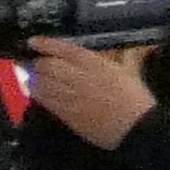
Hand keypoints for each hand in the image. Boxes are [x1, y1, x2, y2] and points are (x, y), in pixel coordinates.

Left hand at [22, 37, 156, 147]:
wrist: (136, 128)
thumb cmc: (136, 99)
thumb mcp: (131, 71)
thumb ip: (124, 56)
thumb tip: (125, 48)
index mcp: (95, 64)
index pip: (63, 49)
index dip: (45, 44)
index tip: (33, 42)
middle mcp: (78, 77)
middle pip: (47, 66)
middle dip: (38, 64)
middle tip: (36, 64)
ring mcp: (70, 96)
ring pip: (42, 84)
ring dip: (34, 80)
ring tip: (34, 78)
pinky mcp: (66, 114)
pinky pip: (45, 102)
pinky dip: (39, 96)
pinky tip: (39, 94)